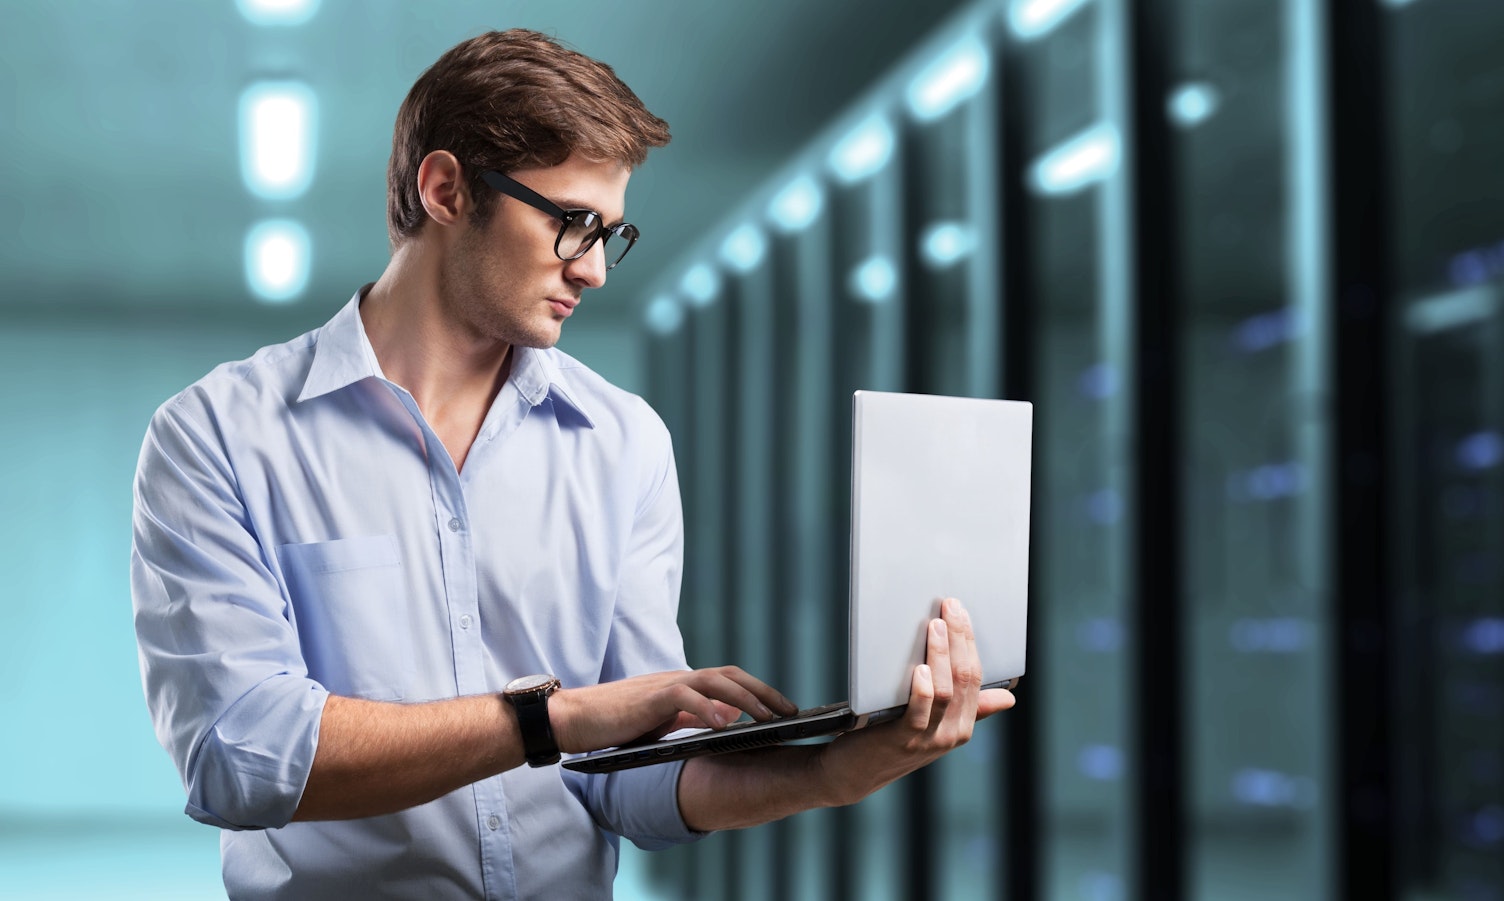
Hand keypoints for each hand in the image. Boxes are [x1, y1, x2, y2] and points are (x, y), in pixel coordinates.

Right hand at [548, 667, 797, 754]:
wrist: (574, 718)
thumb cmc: (616, 723)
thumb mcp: (662, 722)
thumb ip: (691, 718)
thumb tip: (726, 720)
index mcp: (684, 685)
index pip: (730, 681)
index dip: (759, 692)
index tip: (784, 710)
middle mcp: (679, 679)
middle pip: (731, 676)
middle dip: (764, 692)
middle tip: (791, 712)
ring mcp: (665, 685)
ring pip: (715, 681)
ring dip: (746, 698)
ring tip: (769, 717)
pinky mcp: (650, 698)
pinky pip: (685, 698)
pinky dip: (708, 709)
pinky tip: (725, 725)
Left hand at [816, 597, 1014, 805]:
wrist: (855, 773)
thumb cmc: (893, 739)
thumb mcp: (935, 724)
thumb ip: (968, 709)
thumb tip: (1007, 698)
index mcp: (962, 725)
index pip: (976, 678)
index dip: (970, 642)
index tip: (961, 611)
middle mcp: (951, 733)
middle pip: (963, 679)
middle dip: (959, 638)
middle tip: (950, 607)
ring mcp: (927, 738)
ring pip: (944, 691)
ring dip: (941, 655)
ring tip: (935, 626)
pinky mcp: (900, 739)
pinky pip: (918, 711)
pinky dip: (921, 688)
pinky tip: (919, 668)